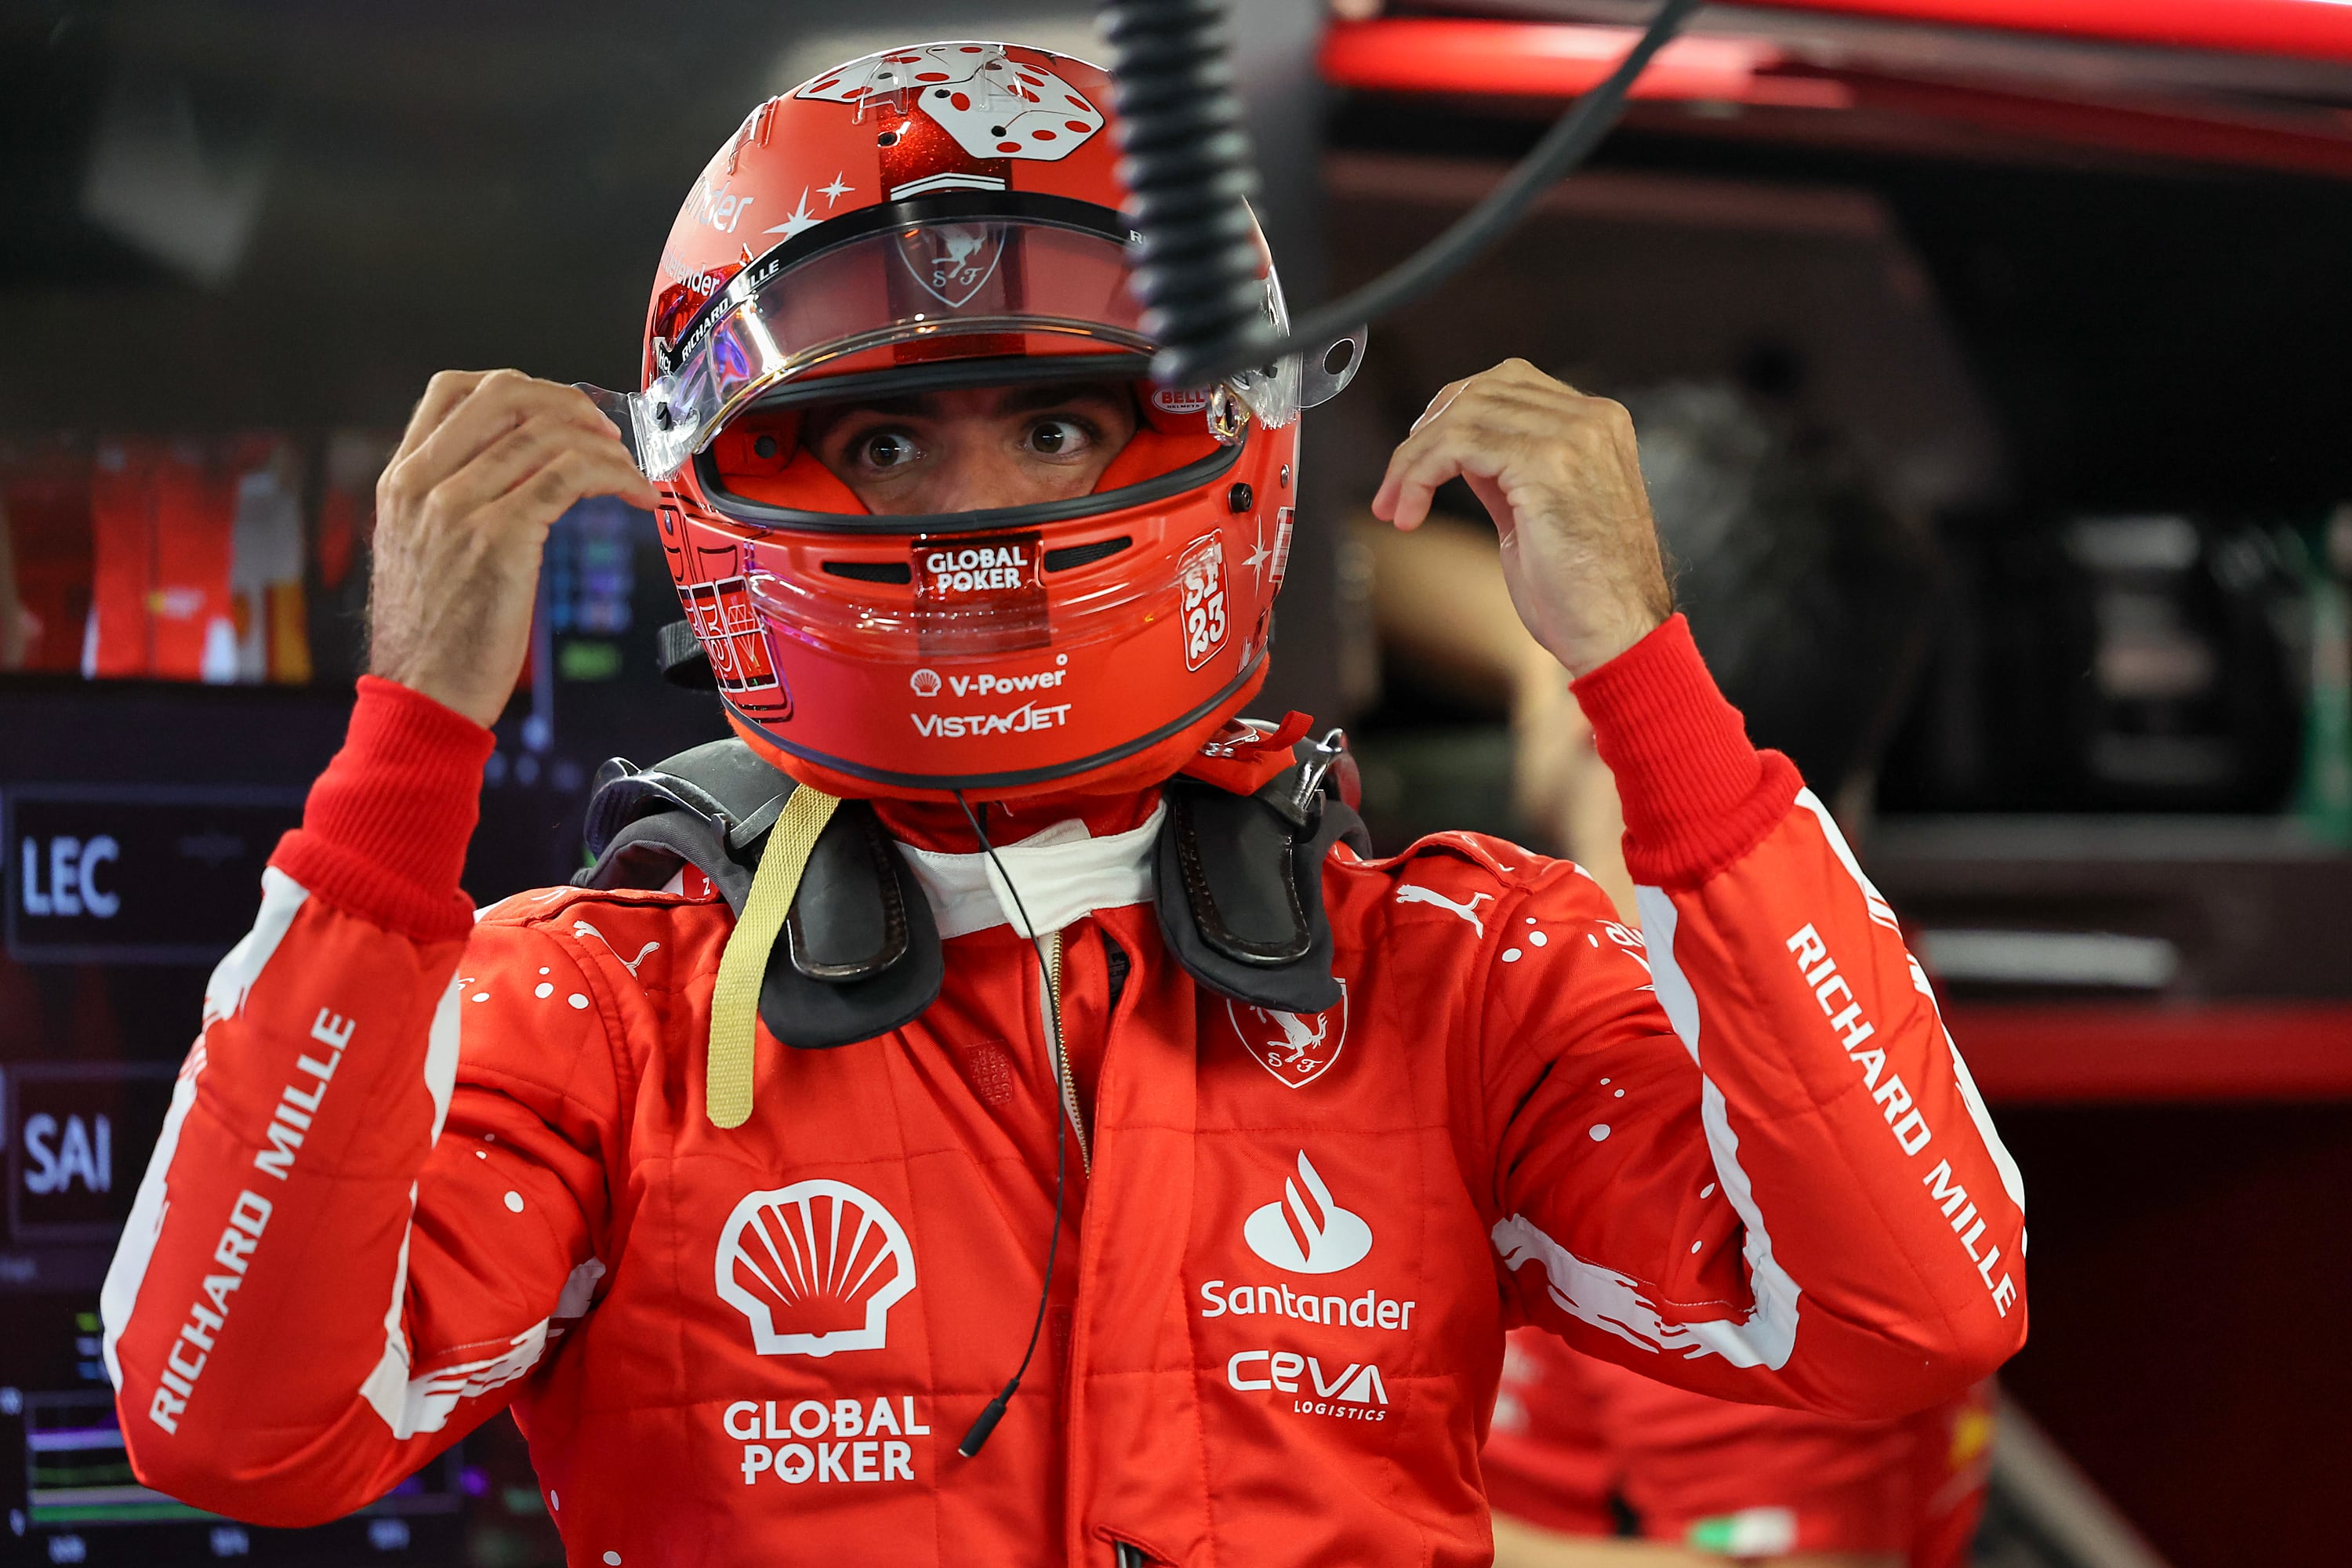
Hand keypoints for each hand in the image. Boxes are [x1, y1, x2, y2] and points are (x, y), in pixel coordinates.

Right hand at [368, 370, 656, 725]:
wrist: (423, 695)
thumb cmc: (433, 638)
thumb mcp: (419, 551)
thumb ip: (451, 502)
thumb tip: (516, 470)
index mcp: (400, 481)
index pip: (451, 390)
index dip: (519, 387)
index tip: (559, 410)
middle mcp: (423, 484)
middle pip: (502, 394)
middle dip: (567, 403)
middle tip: (604, 433)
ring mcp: (458, 508)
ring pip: (544, 434)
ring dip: (603, 444)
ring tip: (629, 471)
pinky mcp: (499, 539)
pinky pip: (570, 477)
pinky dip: (615, 477)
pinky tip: (636, 496)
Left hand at [1370, 359, 1670, 676]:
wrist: (1619, 637)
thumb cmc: (1581, 593)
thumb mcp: (1538, 511)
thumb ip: (1506, 468)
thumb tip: (1456, 447)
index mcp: (1597, 424)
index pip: (1506, 385)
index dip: (1450, 416)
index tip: (1415, 463)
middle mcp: (1592, 419)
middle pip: (1480, 391)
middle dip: (1423, 436)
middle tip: (1394, 489)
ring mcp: (1574, 436)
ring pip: (1463, 415)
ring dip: (1412, 460)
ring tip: (1396, 506)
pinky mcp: (1547, 464)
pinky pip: (1457, 444)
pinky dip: (1419, 474)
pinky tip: (1410, 512)